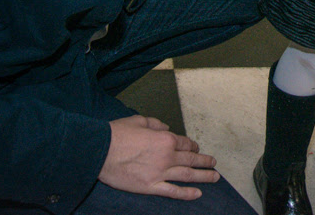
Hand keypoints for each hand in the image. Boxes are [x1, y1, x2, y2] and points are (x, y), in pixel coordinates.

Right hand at [99, 115, 219, 199]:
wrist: (100, 151)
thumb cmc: (118, 134)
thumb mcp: (139, 120)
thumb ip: (156, 124)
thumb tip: (166, 127)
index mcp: (165, 139)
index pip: (185, 143)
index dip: (193, 145)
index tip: (196, 148)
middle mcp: (167, 156)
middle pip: (191, 159)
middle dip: (204, 161)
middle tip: (213, 163)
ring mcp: (160, 173)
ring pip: (187, 176)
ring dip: (204, 176)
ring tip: (215, 177)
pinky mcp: (150, 187)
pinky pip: (172, 191)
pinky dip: (187, 193)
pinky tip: (198, 194)